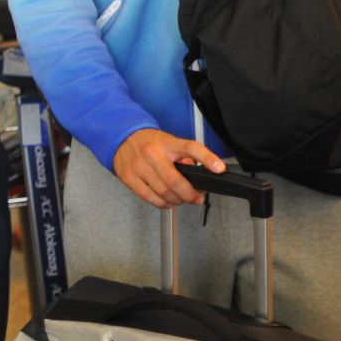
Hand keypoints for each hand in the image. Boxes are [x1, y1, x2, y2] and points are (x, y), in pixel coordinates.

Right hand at [111, 129, 225, 208]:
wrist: (121, 138)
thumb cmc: (148, 142)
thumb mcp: (169, 142)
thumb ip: (183, 157)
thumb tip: (195, 176)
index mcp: (167, 143)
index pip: (191, 148)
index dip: (207, 158)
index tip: (220, 168)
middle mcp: (152, 154)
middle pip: (176, 181)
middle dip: (190, 195)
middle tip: (196, 198)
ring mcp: (139, 166)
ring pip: (163, 192)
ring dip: (176, 201)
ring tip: (180, 199)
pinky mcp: (129, 177)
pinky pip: (149, 197)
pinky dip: (162, 203)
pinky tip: (166, 201)